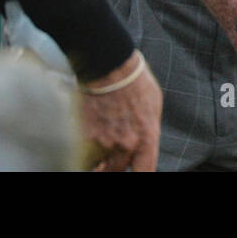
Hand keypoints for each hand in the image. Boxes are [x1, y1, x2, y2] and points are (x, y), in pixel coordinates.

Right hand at [79, 50, 162, 171]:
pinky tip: (88, 138)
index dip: (139, 173)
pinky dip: (84, 150)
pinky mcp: (84, 134)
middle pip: (117, 171)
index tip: (134, 171)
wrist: (109, 64)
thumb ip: (147, 131)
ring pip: (97, 165)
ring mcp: (103, 140)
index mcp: (147, 136)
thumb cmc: (134, 81)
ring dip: (98, 162)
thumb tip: (142, 145)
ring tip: (98, 151)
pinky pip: (83, 153)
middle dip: (114, 166)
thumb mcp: (153, 106)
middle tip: (111, 159)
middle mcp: (126, 143)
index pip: (145, 171)